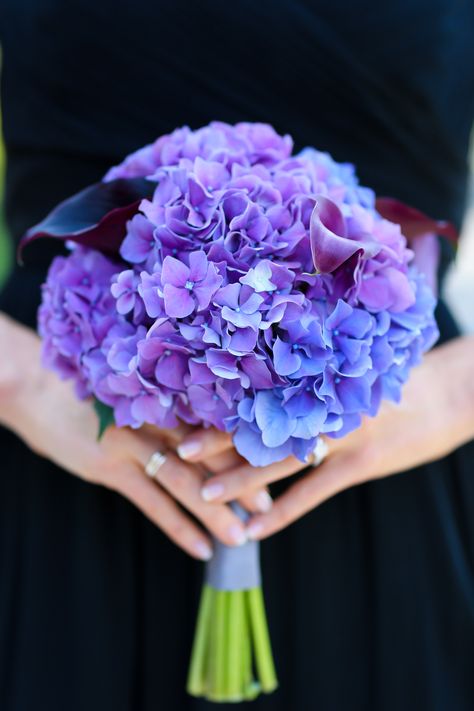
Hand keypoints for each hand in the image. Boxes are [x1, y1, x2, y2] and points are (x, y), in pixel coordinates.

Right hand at [0, 314, 268, 559]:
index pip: (217, 422)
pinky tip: (200, 549)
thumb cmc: (91, 390)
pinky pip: (152, 502)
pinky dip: (178, 527)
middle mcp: (156, 414)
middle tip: (267, 507)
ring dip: (215, 512)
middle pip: (209, 453)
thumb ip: (168, 405)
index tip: (272, 464)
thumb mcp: (134, 390)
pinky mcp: (110, 465)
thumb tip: (208, 429)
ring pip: (185, 481)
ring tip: (241, 537)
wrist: (36, 389)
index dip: (245, 446)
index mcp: (167, 394)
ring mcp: (133, 440)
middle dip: (241, 482)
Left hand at [176, 335, 473, 539]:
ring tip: (203, 496)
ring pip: (280, 459)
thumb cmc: (401, 376)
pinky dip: (284, 511)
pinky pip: (313, 491)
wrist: (453, 393)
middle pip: (259, 423)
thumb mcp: (355, 367)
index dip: (221, 399)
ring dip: (240, 480)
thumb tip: (273, 380)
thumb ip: (316, 376)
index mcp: (319, 375)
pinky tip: (257, 529)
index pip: (258, 388)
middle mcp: (323, 402)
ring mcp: (342, 432)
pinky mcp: (362, 463)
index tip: (185, 405)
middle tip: (176, 451)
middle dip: (216, 439)